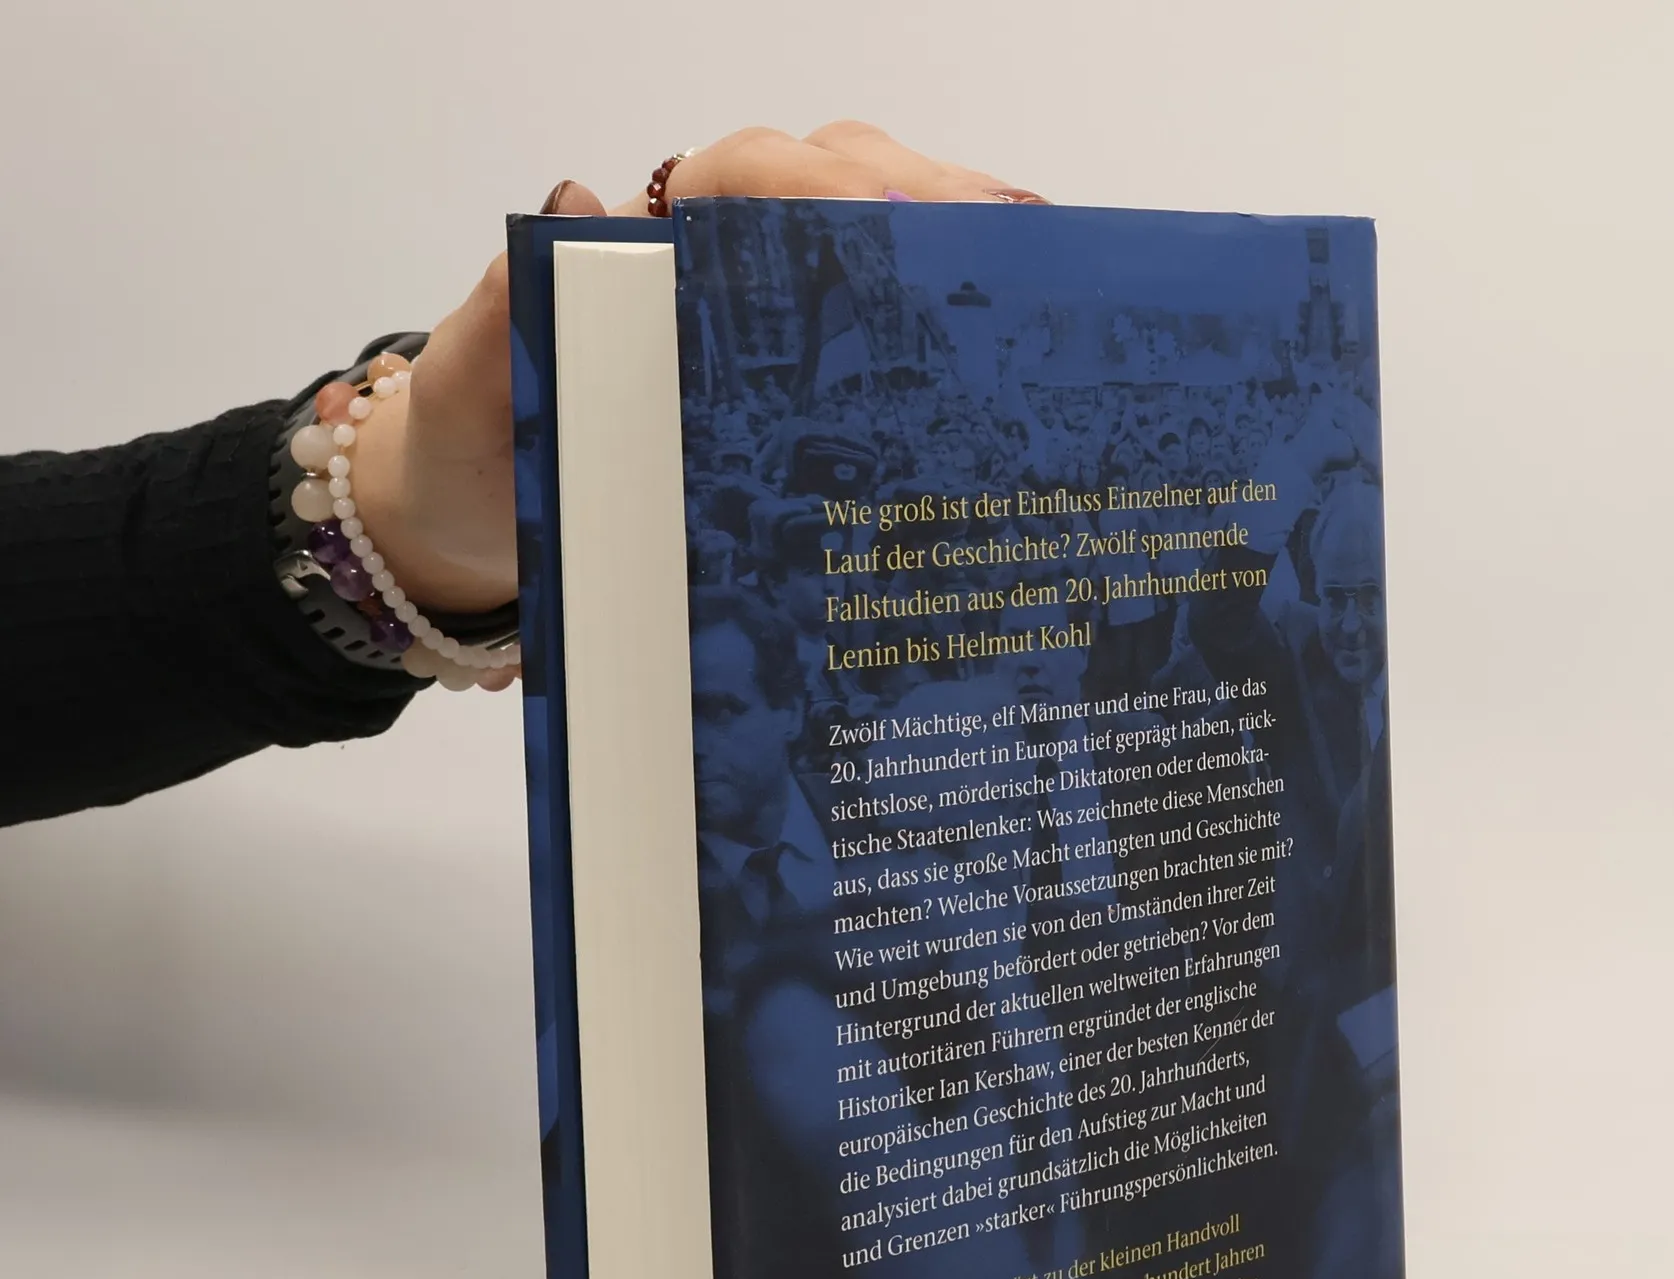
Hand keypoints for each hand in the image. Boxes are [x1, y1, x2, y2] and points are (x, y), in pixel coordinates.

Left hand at [348, 123, 1042, 687]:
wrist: (468, 532)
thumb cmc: (472, 460)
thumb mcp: (473, 397)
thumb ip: (505, 317)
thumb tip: (571, 203)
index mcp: (643, 249)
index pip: (746, 180)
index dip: (826, 191)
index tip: (895, 226)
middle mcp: (712, 265)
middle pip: (837, 189)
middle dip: (927, 206)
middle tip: (1008, 247)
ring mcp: (757, 324)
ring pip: (871, 245)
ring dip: (951, 254)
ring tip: (1033, 279)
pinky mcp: (786, 388)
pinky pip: (871, 332)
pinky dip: (938, 325)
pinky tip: (1001, 351)